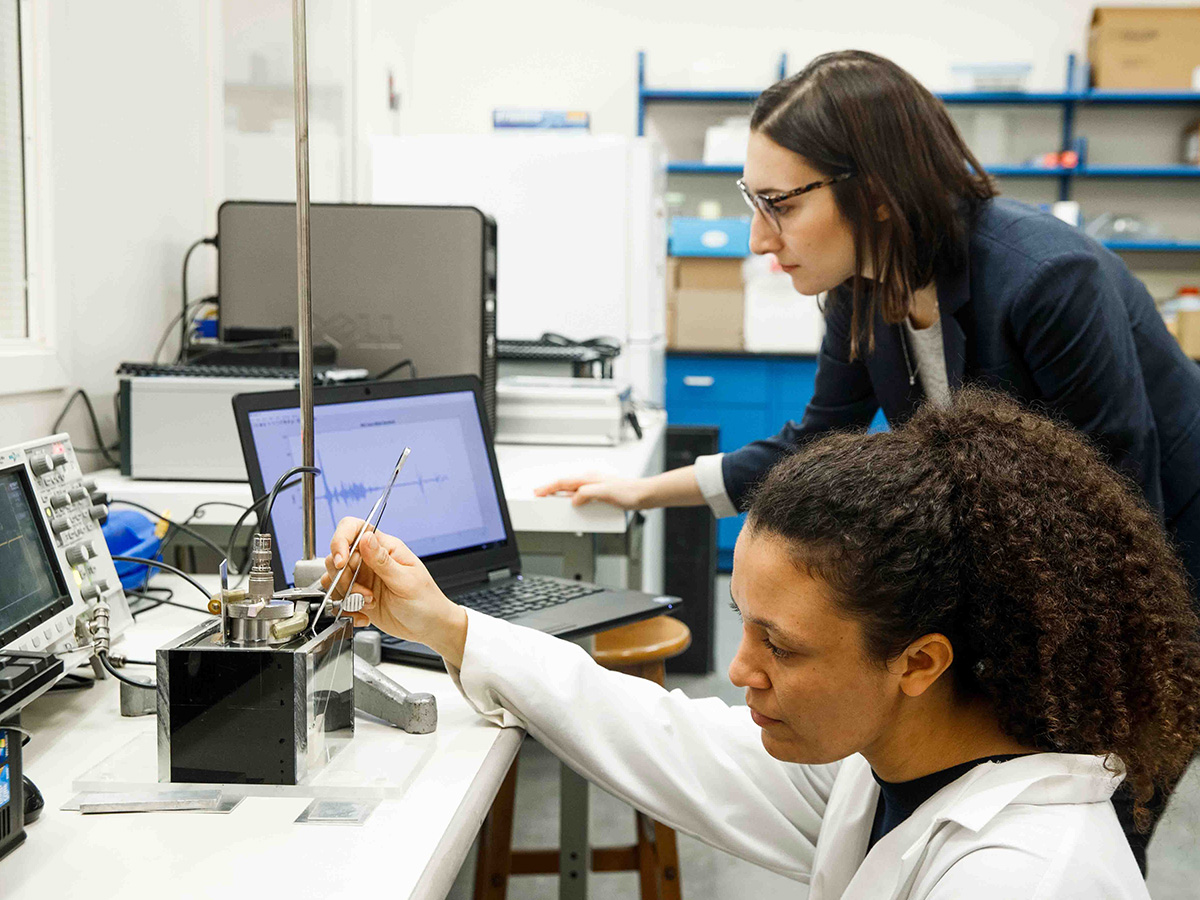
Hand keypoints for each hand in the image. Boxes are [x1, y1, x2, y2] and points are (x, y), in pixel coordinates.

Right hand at [322, 518, 467, 665]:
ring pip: (334, 578)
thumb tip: (365, 537)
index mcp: (385, 548)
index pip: (354, 529)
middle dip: (344, 578)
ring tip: (369, 604)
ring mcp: (362, 578)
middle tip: (364, 594)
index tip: (341, 562)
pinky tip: (364, 615)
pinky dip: (346, 609)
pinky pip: (338, 598)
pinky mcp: (357, 596)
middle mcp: (370, 560)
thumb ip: (383, 561)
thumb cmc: (426, 601)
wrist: (429, 627)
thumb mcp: (406, 581)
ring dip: (346, 595)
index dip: (341, 541)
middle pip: (338, 556)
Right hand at [534, 473, 647, 509]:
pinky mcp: (599, 492)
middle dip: (550, 489)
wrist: (643, 495)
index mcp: (588, 478)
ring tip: (550, 499)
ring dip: (559, 493)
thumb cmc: (629, 492)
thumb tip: (573, 499)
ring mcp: (594, 485)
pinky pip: (580, 494)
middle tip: (538, 495)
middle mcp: (590, 480)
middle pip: (564, 484)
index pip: (562, 482)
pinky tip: (571, 503)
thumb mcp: (605, 493)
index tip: (537, 493)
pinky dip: (570, 497)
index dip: (548, 488)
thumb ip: (587, 494)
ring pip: (571, 488)